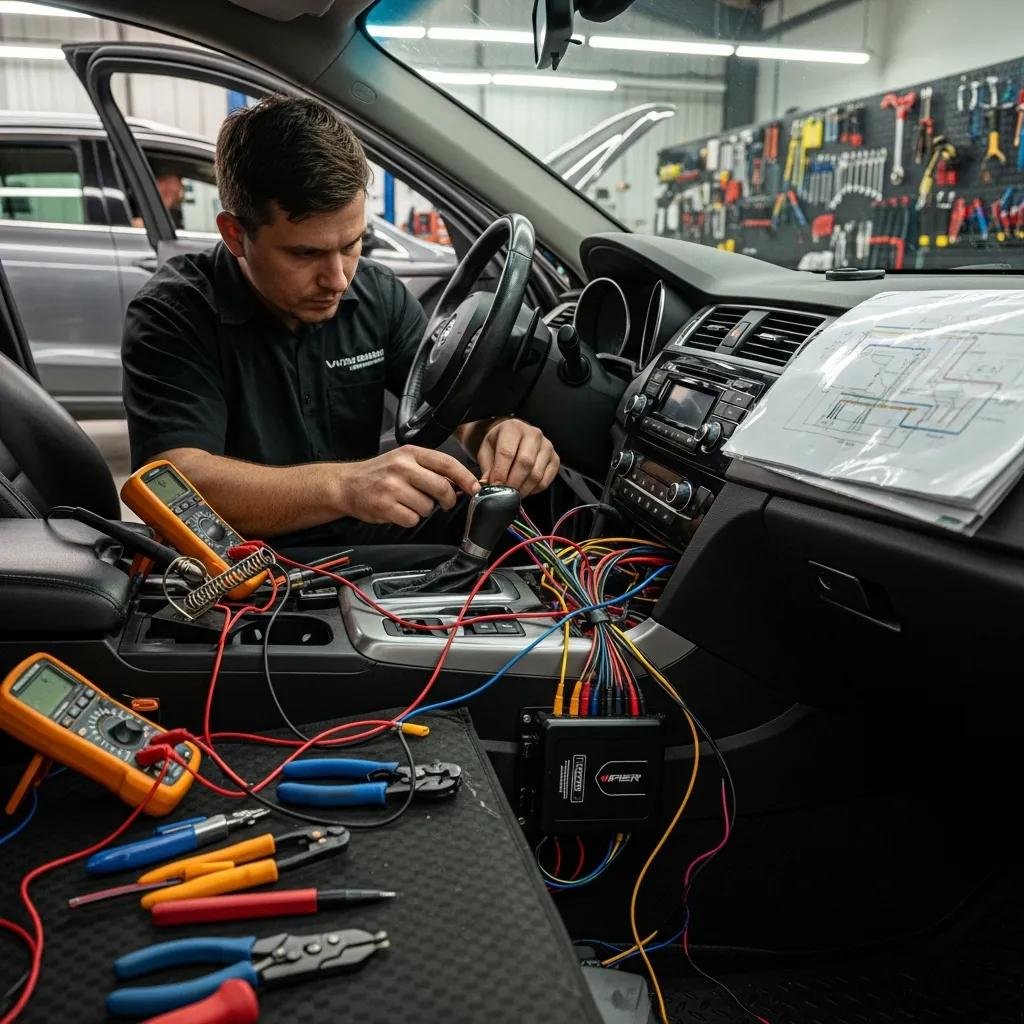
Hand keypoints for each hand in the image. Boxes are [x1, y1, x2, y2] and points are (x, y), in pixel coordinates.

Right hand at [337, 446, 479, 527]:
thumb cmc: (379, 474)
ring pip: (428, 507)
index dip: (465, 477)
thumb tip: (459, 483)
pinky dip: (409, 519)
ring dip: (423, 510)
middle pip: (441, 488)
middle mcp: (402, 467)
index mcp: (410, 453)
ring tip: (408, 502)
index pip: (446, 463)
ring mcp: (393, 487)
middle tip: (443, 503)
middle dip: (447, 500)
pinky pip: (412, 519)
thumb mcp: (404, 460)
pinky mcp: (385, 506)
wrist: (347, 485)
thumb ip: (429, 468)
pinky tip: (399, 510)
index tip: (474, 488)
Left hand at [475, 418, 559, 496]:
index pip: (507, 452)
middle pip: (525, 463)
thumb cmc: (498, 444)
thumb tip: (488, 483)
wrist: (513, 438)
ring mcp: (547, 446)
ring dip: (523, 488)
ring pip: (536, 474)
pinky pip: (545, 480)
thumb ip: (487, 467)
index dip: (500, 472)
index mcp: (513, 428)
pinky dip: (534, 490)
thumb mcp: (486, 451)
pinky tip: (524, 489)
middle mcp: (533, 434)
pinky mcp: (555, 459)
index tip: (495, 485)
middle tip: (504, 492)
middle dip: (513, 482)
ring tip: (513, 493)